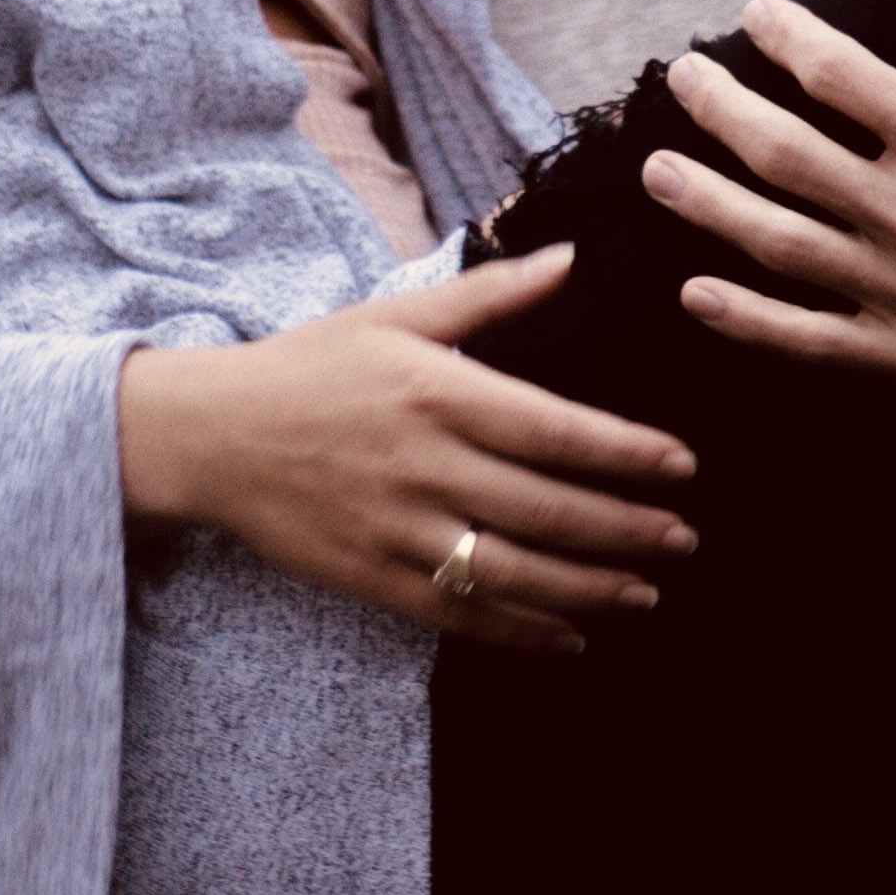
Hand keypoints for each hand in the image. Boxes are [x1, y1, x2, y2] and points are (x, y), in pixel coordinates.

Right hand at [112, 247, 699, 654]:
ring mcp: (399, 530)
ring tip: (647, 592)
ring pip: (515, 573)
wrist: (213, 435)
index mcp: (438, 392)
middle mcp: (425, 465)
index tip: (682, 467)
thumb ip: (490, 294)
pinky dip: (524, 632)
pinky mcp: (375, 579)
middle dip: (627, 530)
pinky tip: (572, 635)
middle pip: (548, 510)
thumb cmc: (312, 365)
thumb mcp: (397, 314)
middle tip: (683, 539)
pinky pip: (464, 615)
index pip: (556, 430)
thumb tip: (571, 259)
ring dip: (591, 589)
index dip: (626, 455)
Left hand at [641, 0, 895, 401]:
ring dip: (708, 205)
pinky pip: (811, 341)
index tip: (753, 14)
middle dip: (720, 110)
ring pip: (778, 245)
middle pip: (785, 155)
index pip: (837, 75)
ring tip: (656, 171)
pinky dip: (748, 321)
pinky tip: (699, 292)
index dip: (786, 38)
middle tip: (681, 79)